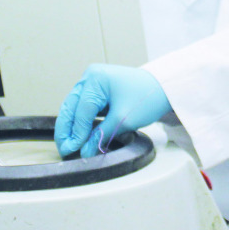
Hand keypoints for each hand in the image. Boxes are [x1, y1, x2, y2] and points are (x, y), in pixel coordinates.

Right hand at [54, 64, 172, 157]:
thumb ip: (100, 136)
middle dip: (66, 130)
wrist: (163, 88)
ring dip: (71, 126)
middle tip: (65, 150)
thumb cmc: (147, 97)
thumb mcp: (123, 120)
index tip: (72, 150)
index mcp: (95, 79)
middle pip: (71, 106)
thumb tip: (84, 151)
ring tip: (69, 145)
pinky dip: (80, 121)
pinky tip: (78, 136)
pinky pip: (83, 107)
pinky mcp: (97, 90)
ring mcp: (92, 82)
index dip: (76, 132)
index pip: (81, 110)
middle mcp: (90, 77)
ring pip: (74, 107)